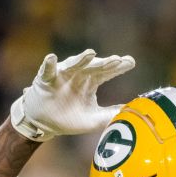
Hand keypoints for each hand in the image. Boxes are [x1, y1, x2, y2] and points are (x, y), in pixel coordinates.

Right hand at [10, 49, 135, 140]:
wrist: (44, 123)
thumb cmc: (69, 118)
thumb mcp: (93, 120)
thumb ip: (110, 116)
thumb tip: (130, 113)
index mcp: (91, 82)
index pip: (107, 72)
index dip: (118, 68)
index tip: (131, 62)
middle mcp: (78, 75)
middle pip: (94, 67)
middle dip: (105, 63)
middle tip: (117, 60)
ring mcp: (62, 75)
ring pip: (73, 65)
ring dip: (82, 59)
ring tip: (91, 53)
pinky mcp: (46, 79)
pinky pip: (47, 71)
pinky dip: (49, 64)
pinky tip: (52, 58)